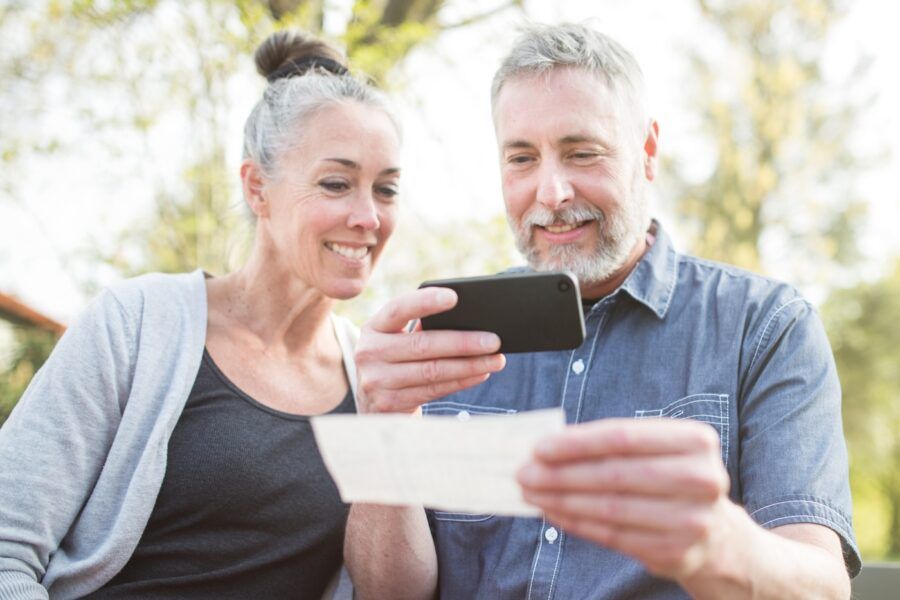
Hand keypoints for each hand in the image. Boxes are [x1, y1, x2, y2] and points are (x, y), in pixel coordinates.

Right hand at [355, 286, 505, 413]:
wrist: (373, 404)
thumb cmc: (397, 362)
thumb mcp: (397, 342)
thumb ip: (420, 329)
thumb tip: (469, 321)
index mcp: (374, 327)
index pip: (398, 309)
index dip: (425, 302)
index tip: (454, 297)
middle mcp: (369, 353)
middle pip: (422, 345)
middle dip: (462, 342)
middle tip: (494, 339)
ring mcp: (377, 381)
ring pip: (432, 371)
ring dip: (469, 365)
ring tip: (495, 359)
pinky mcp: (390, 404)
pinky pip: (434, 390)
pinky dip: (461, 381)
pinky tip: (480, 373)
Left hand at [518, 418, 731, 580]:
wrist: (718, 536)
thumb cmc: (671, 479)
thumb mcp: (656, 450)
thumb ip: (611, 445)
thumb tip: (547, 446)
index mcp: (696, 441)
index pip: (624, 437)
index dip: (577, 442)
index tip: (539, 447)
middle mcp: (701, 479)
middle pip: (615, 474)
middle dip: (562, 474)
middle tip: (524, 473)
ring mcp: (692, 520)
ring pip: (610, 508)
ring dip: (562, 500)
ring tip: (532, 493)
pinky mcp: (676, 552)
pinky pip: (613, 536)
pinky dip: (577, 523)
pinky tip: (554, 513)